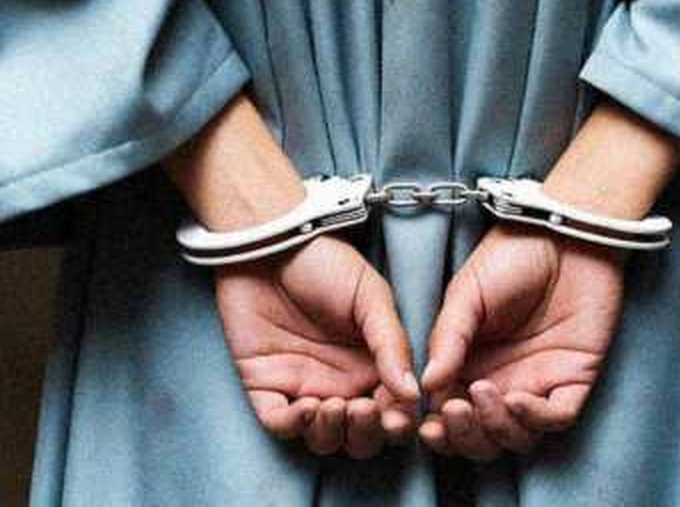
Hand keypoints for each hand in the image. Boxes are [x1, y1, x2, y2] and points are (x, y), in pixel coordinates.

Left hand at [214, 234, 420, 457]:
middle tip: (364, 411)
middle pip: (360, 434)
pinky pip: (279, 423)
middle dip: (365, 433)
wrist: (272, 242)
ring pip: (323, 437)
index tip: (397, 418)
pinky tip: (305, 406)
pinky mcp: (265, 385)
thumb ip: (392, 343)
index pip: (392, 409)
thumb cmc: (325, 261)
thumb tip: (414, 392)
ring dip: (332, 432)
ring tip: (333, 406)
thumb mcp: (370, 296)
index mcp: (372, 363)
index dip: (397, 421)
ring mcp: (302, 385)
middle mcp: (341, 382)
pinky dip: (293, 426)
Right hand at [417, 224, 624, 459]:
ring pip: (517, 436)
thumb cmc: (511, 255)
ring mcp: (539, 381)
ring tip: (482, 395)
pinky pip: (557, 417)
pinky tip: (517, 399)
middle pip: (482, 436)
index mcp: (471, 363)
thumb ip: (447, 338)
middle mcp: (503, 379)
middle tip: (455, 412)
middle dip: (465, 435)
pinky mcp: (574, 377)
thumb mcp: (467, 293)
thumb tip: (424, 386)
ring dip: (496, 428)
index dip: (439, 427)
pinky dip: (535, 419)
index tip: (427, 425)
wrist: (561, 233)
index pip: (450, 413)